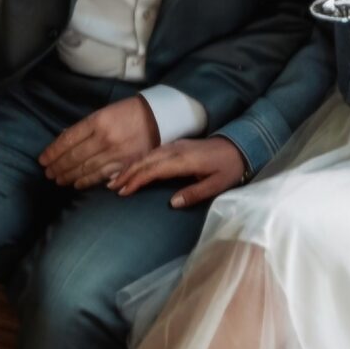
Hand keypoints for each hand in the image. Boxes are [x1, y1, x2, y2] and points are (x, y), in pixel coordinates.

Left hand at [39, 96, 158, 188]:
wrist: (158, 118)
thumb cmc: (127, 112)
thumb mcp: (103, 112)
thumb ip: (85, 128)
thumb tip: (63, 140)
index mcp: (98, 121)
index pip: (68, 139)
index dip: (53, 151)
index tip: (42, 159)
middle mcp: (105, 138)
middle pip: (75, 156)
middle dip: (58, 166)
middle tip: (47, 173)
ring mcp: (116, 153)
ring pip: (86, 169)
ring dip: (69, 176)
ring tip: (57, 180)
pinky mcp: (126, 164)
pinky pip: (102, 176)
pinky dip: (87, 182)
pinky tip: (76, 184)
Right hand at [110, 136, 247, 207]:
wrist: (238, 146)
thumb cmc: (228, 168)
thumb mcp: (217, 184)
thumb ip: (195, 193)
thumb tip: (172, 203)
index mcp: (184, 160)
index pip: (154, 170)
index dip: (137, 180)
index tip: (123, 191)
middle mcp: (175, 150)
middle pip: (146, 161)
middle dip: (127, 173)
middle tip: (111, 187)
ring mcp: (175, 146)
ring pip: (147, 155)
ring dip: (131, 167)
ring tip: (115, 180)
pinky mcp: (176, 145)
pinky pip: (152, 153)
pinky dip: (139, 161)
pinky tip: (132, 168)